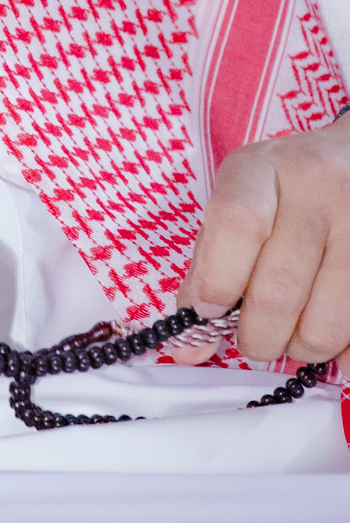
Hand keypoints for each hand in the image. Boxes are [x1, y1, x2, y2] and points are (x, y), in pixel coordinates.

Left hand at [178, 111, 349, 368]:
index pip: (236, 224)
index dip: (217, 280)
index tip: (211, 309)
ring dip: (301, 348)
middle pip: (278, 290)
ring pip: (324, 325)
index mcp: (261, 169)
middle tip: (255, 339)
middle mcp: (317, 188)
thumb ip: (207, 269)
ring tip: (296, 331)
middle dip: (258, 337)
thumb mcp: (237, 204)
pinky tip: (332, 331)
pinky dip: (341, 353)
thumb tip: (188, 348)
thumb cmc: (282, 193)